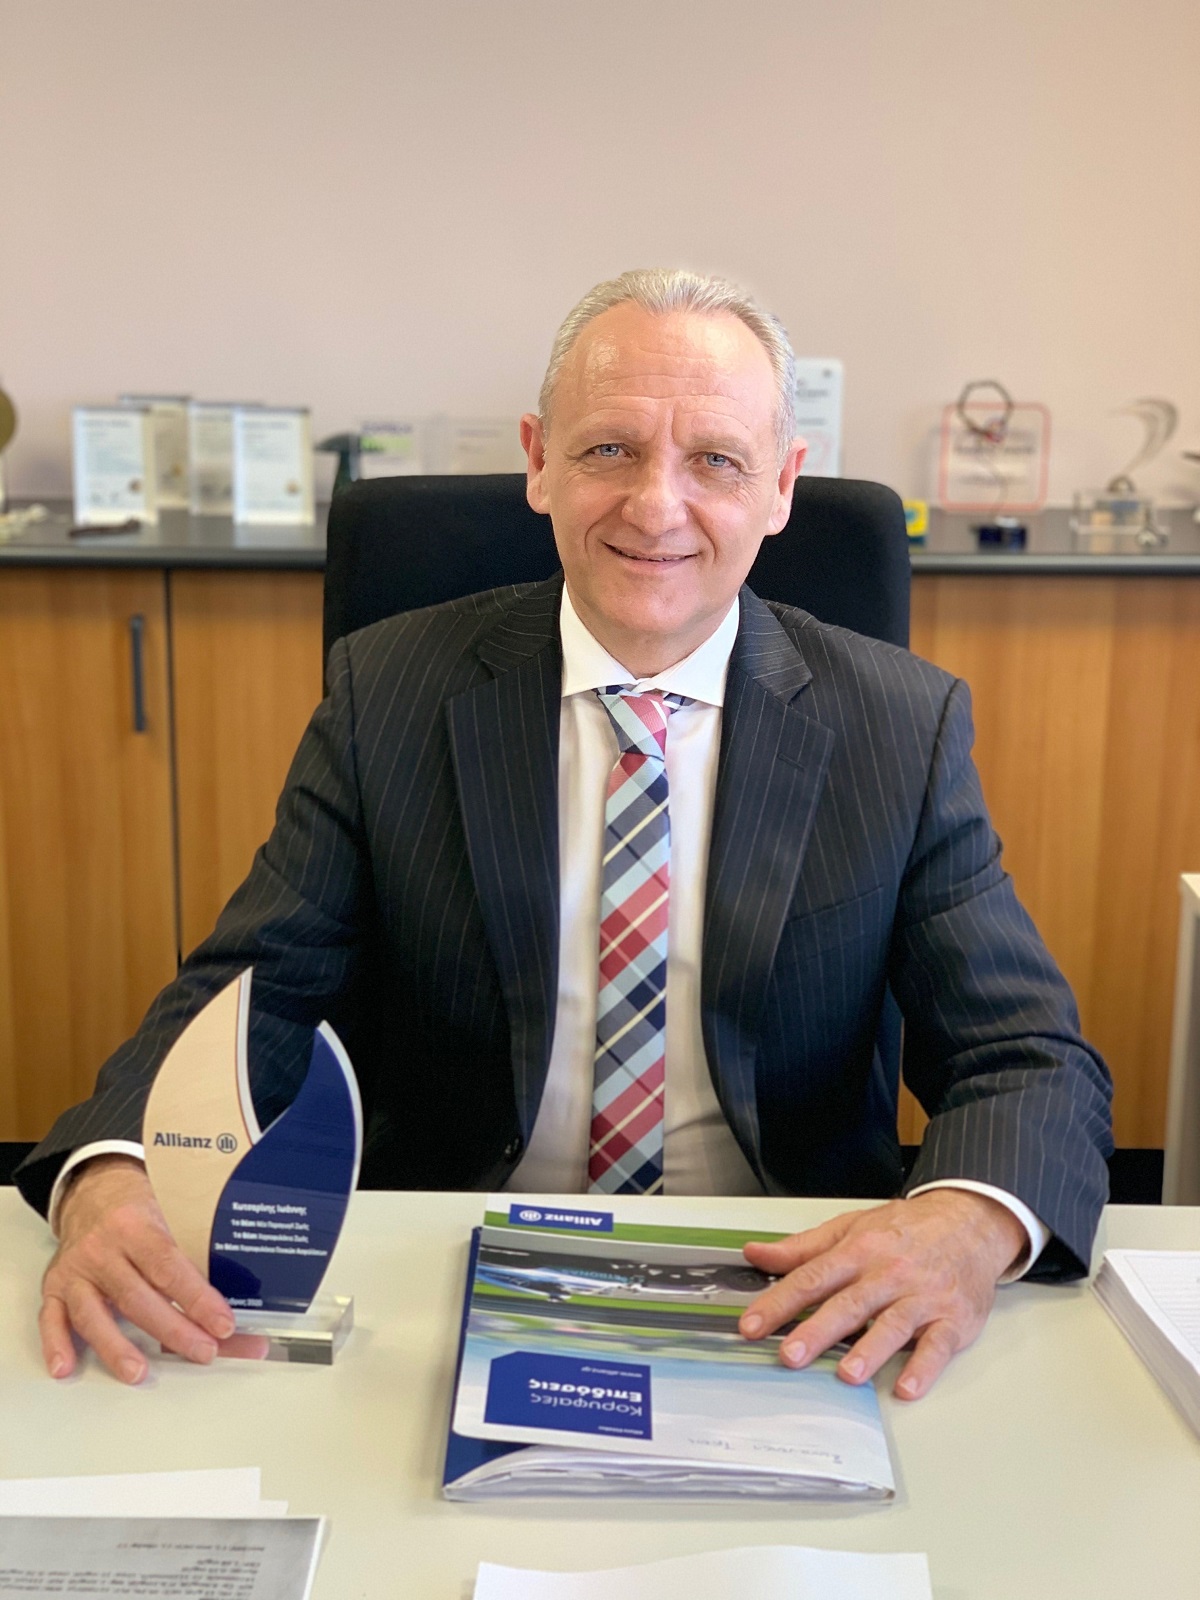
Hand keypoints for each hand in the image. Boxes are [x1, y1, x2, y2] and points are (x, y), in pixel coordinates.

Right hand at [40, 1154, 247, 1383]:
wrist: (93, 1192)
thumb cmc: (138, 1208)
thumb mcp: (169, 1213)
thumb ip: (193, 1251)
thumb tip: (238, 1295)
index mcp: (135, 1225)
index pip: (169, 1267)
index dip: (197, 1298)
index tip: (223, 1323)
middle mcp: (102, 1248)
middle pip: (137, 1297)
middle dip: (172, 1330)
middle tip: (204, 1352)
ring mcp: (76, 1270)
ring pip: (93, 1314)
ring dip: (116, 1347)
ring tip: (138, 1372)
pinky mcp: (55, 1286)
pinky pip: (52, 1318)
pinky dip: (57, 1344)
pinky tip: (65, 1367)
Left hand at [738, 1190, 1026, 1400]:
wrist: (970, 1222)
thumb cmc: (905, 1229)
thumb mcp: (851, 1227)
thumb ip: (803, 1247)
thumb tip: (756, 1254)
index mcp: (860, 1250)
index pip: (813, 1277)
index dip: (780, 1302)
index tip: (752, 1325)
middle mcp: (889, 1273)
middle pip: (849, 1304)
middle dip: (818, 1330)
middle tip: (790, 1356)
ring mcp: (923, 1297)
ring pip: (893, 1324)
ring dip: (871, 1350)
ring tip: (847, 1374)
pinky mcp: (953, 1319)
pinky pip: (938, 1345)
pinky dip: (924, 1368)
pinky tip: (907, 1387)